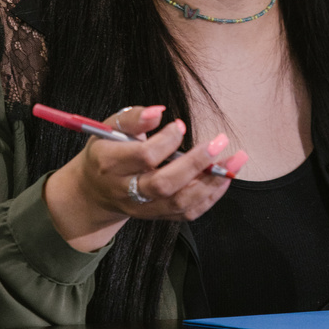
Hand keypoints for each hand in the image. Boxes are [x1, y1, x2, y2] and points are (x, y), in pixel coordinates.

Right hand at [43, 105, 246, 251]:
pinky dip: (210, 196)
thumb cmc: (107, 150)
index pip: (143, 156)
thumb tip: (159, 111)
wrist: (93, 191)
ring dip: (211, 183)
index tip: (181, 125)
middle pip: (163, 184)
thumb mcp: (110, 128)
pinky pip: (187, 213)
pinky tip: (225, 178)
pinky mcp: (157, 217)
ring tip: (234, 161)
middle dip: (195, 163)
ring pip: (179, 203)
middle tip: (218, 142)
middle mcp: (125, 190)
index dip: (166, 141)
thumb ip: (134, 118)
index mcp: (110, 164)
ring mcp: (142, 208)